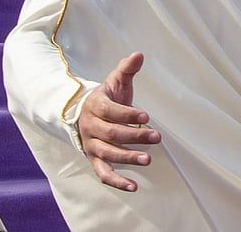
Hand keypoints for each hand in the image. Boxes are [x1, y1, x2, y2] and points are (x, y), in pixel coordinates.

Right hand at [76, 52, 160, 191]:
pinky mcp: (95, 160)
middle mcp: (90, 128)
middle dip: (134, 136)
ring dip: (127, 158)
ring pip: (107, 154)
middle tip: (157, 137)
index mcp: (95, 106)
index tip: (146, 116)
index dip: (128, 114)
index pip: (111, 111)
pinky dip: (116, 181)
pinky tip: (134, 187)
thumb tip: (139, 54)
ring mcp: (92, 145)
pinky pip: (103, 173)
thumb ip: (127, 70)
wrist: (84, 114)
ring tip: (148, 160)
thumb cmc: (106, 98)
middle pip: (111, 134)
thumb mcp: (115, 82)